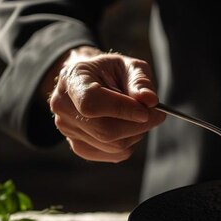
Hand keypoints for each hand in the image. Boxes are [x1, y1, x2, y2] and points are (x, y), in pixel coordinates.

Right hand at [45, 46, 164, 161]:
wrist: (90, 82)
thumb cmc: (111, 72)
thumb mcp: (128, 65)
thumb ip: (140, 80)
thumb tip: (150, 100)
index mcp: (72, 79)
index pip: (91, 103)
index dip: (121, 110)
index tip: (146, 111)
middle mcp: (63, 106)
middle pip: (104, 130)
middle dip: (138, 125)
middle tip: (157, 114)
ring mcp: (68, 130)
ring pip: (112, 145)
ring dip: (136, 134)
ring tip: (139, 117)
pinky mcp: (79, 147)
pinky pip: (113, 155)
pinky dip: (129, 144)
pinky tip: (128, 127)